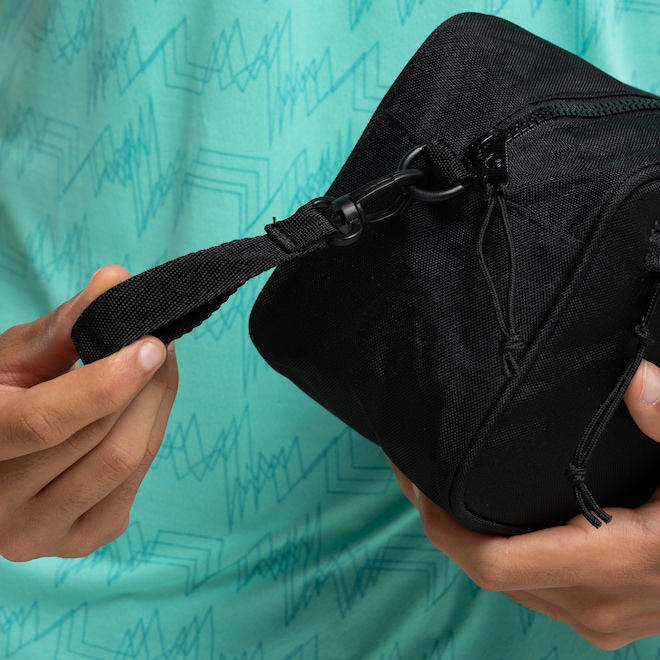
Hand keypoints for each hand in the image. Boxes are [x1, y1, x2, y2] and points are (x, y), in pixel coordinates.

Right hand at [0, 266, 177, 560]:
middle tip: (162, 342)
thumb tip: (116, 281)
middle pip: (102, 442)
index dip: (107, 383)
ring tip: (159, 367)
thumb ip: (66, 325)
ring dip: (156, 406)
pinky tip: (143, 408)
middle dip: (146, 385)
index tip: (153, 344)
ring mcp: (41, 534)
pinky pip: (135, 482)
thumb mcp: (14, 358)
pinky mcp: (81, 540)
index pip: (46, 422)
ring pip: (127, 463)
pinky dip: (149, 434)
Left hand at [391, 359, 659, 649]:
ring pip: (505, 585)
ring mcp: (599, 621)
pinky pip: (529, 590)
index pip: (494, 563)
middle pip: (487, 574)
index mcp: (615, 564)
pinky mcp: (600, 620)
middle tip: (414, 474)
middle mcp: (597, 606)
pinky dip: (497, 555)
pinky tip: (482, 519)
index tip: (419, 484)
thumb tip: (638, 379)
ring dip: (465, 542)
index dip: (444, 529)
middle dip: (442, 528)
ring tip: (435, 489)